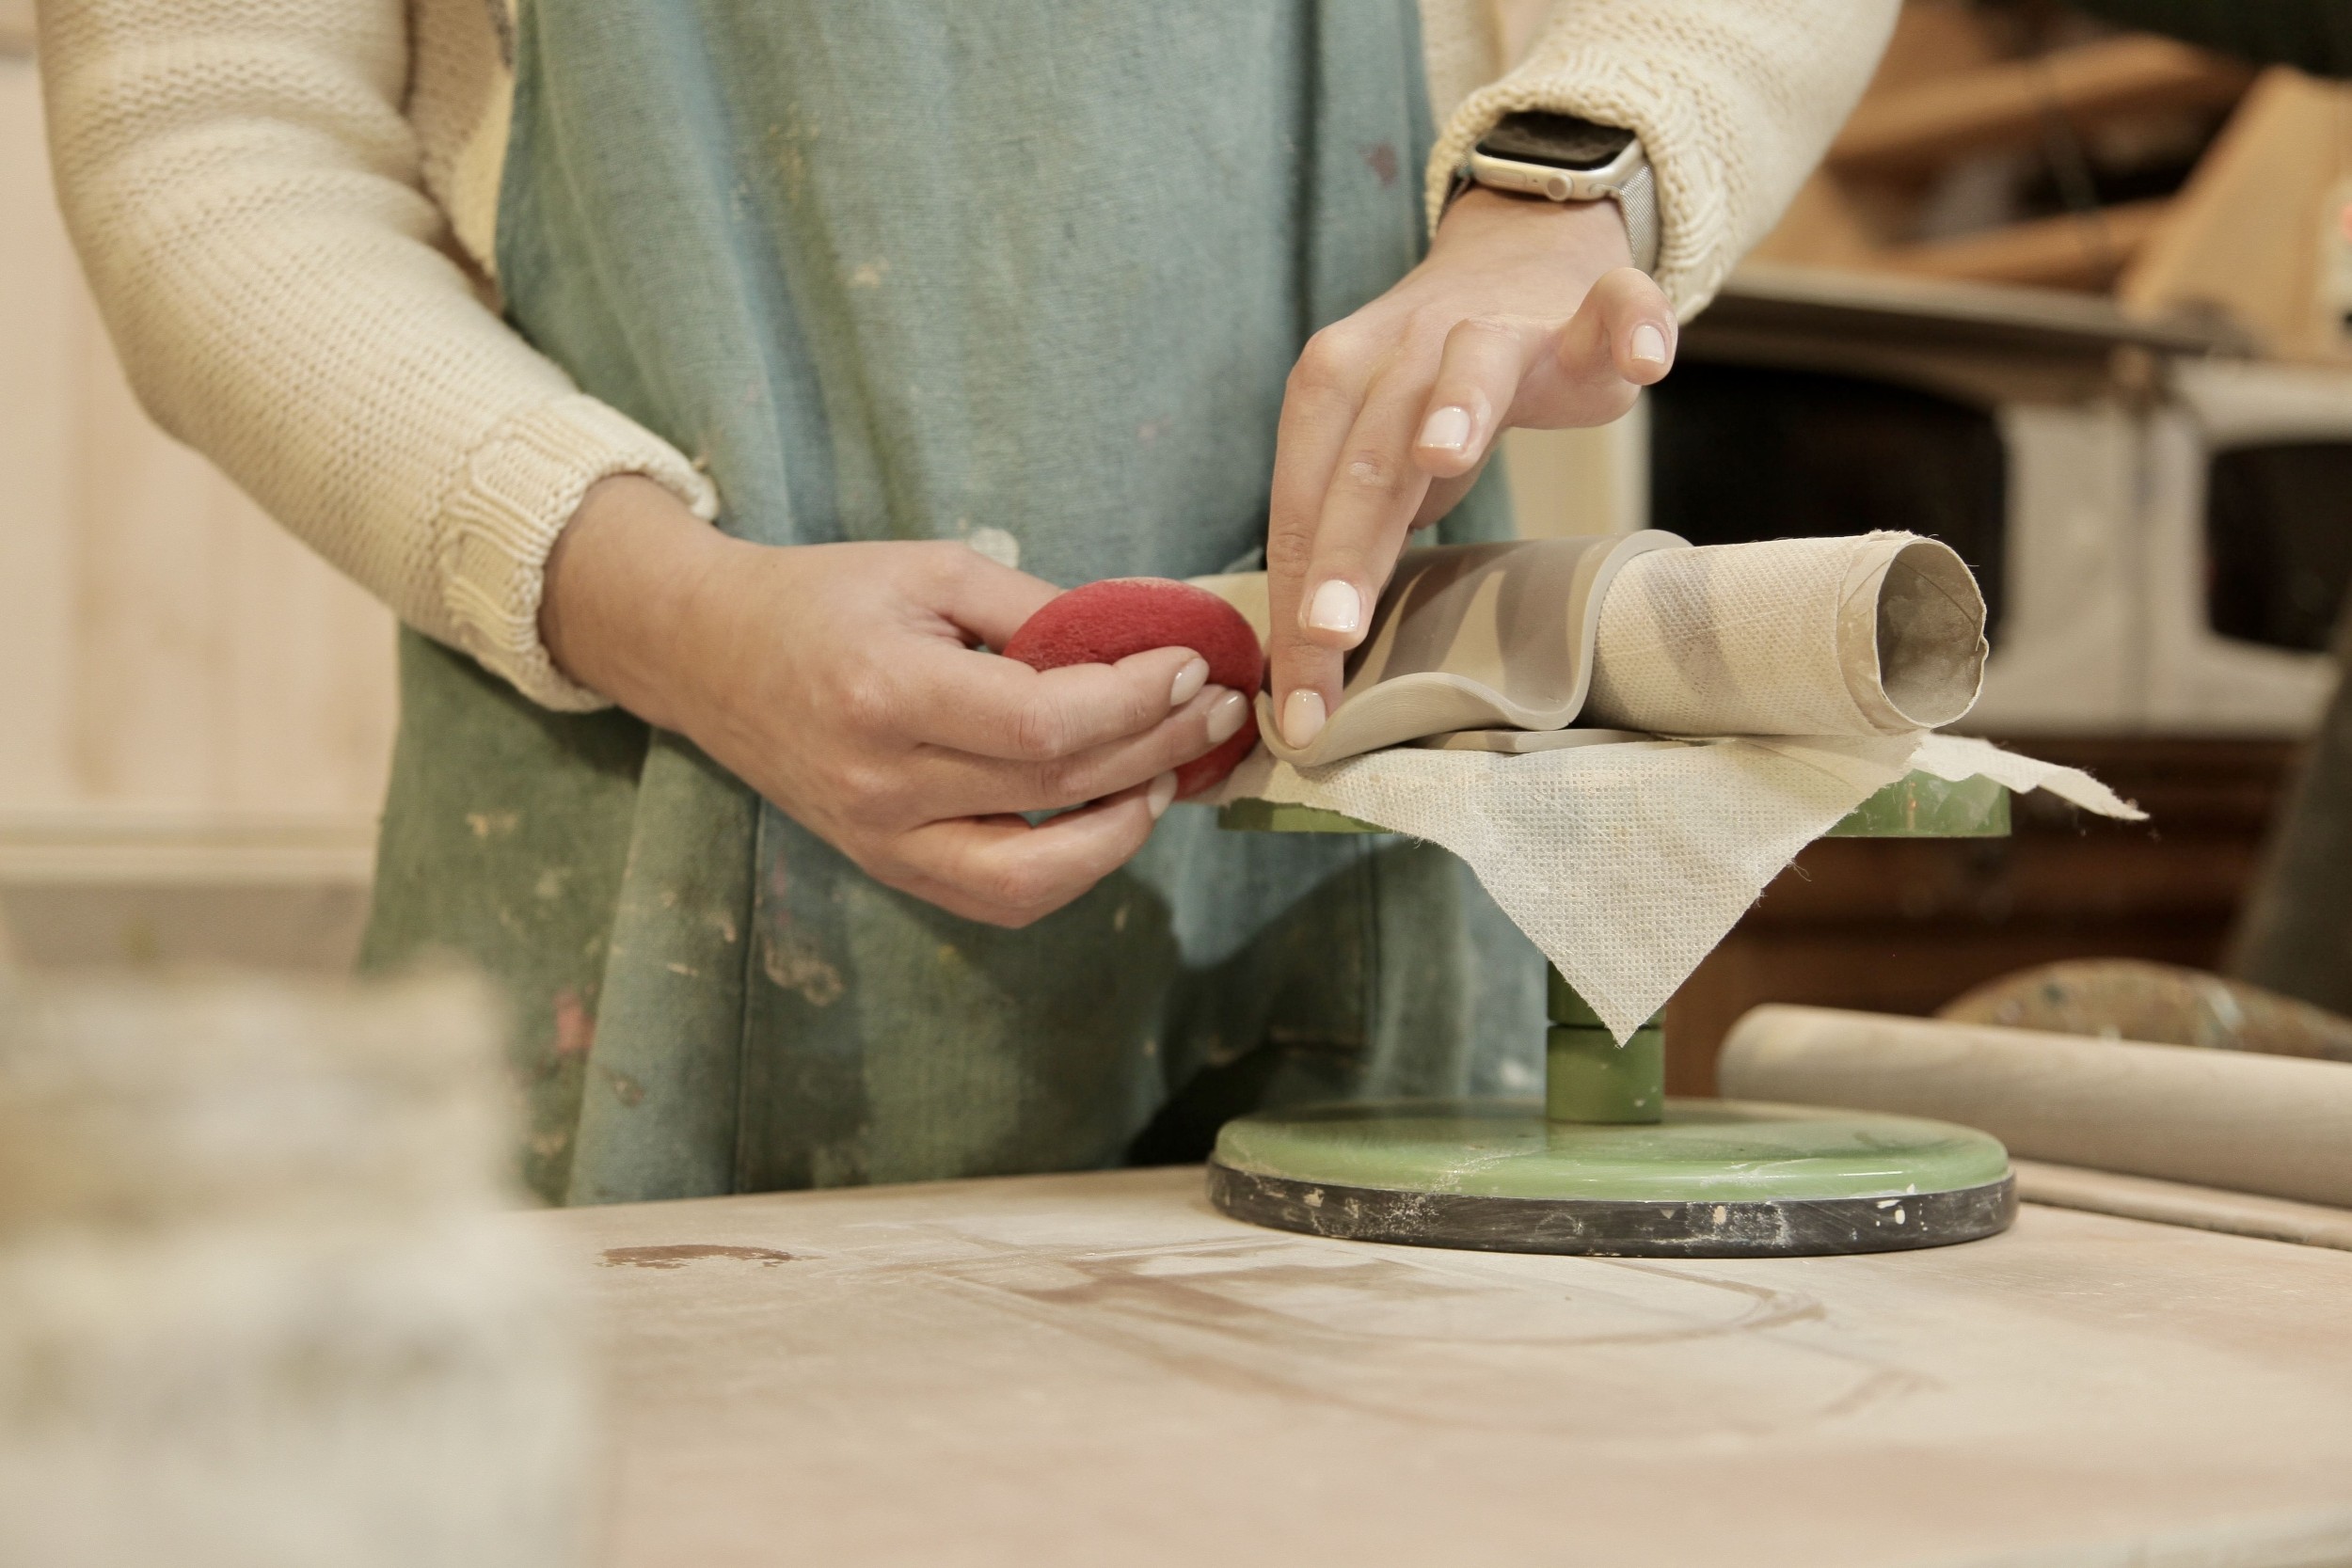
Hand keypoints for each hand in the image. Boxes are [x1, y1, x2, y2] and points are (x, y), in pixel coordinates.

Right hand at [541, 477, 1249, 925]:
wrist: (709, 655)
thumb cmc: (824, 598)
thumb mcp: (932, 571)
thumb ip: (1038, 609)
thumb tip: (1149, 641)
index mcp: (888, 692)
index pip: (1044, 722)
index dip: (1136, 701)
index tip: (1190, 666)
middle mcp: (882, 782)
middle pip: (1056, 787)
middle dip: (1159, 748)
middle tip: (1218, 710)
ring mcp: (880, 840)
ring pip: (1036, 874)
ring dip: (1125, 830)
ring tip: (1171, 774)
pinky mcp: (885, 867)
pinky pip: (999, 898)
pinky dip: (1070, 870)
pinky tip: (1111, 816)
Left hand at [1265, 188, 1677, 746]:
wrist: (1512, 259)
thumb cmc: (1424, 397)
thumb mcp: (1369, 469)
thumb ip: (1340, 548)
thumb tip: (1298, 684)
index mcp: (1334, 394)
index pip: (1303, 512)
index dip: (1296, 611)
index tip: (1298, 709)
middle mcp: (1404, 352)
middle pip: (1368, 457)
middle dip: (1346, 547)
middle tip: (1330, 632)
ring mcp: (1499, 326)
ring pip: (1472, 360)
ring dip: (1455, 403)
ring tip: (1442, 455)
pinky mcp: (1588, 311)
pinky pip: (1614, 305)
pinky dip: (1631, 324)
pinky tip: (1645, 361)